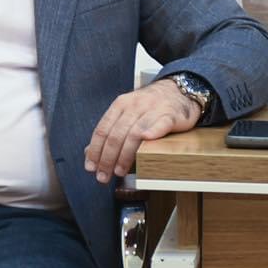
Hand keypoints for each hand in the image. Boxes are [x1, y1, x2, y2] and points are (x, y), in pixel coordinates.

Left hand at [84, 79, 201, 183]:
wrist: (179, 91)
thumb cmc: (151, 107)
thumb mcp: (127, 114)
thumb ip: (110, 131)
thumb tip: (88, 152)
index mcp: (120, 105)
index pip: (102, 130)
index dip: (95, 151)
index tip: (91, 167)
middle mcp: (134, 106)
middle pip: (116, 135)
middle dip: (107, 158)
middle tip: (104, 176)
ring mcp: (153, 109)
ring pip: (135, 133)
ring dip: (125, 155)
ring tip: (119, 171)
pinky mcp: (170, 114)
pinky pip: (160, 124)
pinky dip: (152, 132)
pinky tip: (145, 142)